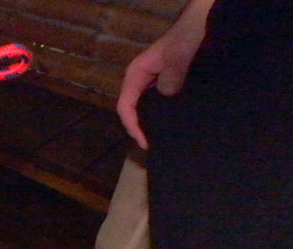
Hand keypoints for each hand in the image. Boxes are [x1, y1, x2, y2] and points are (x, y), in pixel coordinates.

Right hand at [116, 0, 212, 148]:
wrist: (202, 22)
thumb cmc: (188, 35)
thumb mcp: (180, 53)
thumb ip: (172, 74)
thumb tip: (166, 95)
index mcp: (137, 72)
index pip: (125, 105)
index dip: (132, 126)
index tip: (145, 142)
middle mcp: (141, 79)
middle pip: (132, 109)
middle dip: (139, 129)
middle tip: (152, 146)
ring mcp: (153, 82)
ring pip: (144, 108)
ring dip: (149, 124)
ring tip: (160, 140)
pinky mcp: (166, 83)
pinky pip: (158, 104)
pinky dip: (161, 116)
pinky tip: (170, 125)